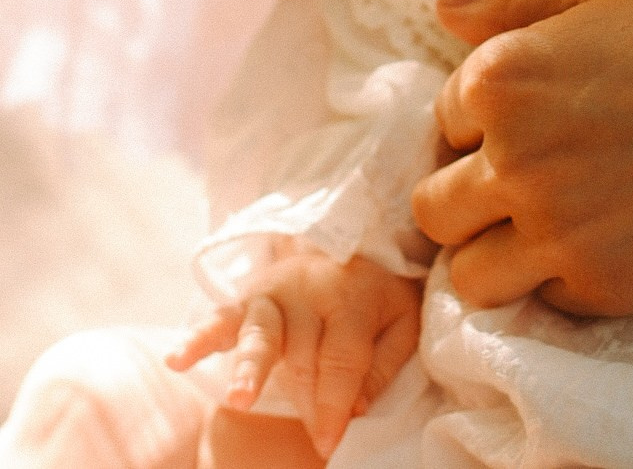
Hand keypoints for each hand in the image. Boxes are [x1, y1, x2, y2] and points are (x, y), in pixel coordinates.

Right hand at [166, 251, 421, 460]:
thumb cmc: (377, 297)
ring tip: (241, 398)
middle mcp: (309, 289)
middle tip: (315, 435)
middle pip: (302, 355)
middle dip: (307, 399)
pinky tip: (175, 359)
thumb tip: (355, 409)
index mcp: (352, 294)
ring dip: (250, 368)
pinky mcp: (246, 298)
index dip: (335, 404)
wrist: (350, 246)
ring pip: (260, 334)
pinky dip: (196, 339)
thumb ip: (385, 363)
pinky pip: (218, 320)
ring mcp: (273, 293)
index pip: (341, 357)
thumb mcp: (402, 321)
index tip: (329, 442)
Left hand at [413, 0, 632, 315]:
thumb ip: (516, 4)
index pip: (443, 115)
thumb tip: (445, 10)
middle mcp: (512, 160)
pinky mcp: (601, 288)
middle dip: (467, 191)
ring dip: (493, 251)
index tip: (530, 116)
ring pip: (467, 275)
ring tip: (544, 225)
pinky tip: (603, 240)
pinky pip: (541, 303)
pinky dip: (559, 281)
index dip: (484, 116)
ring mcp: (554, 233)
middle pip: (432, 206)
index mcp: (503, 78)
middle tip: (524, 178)